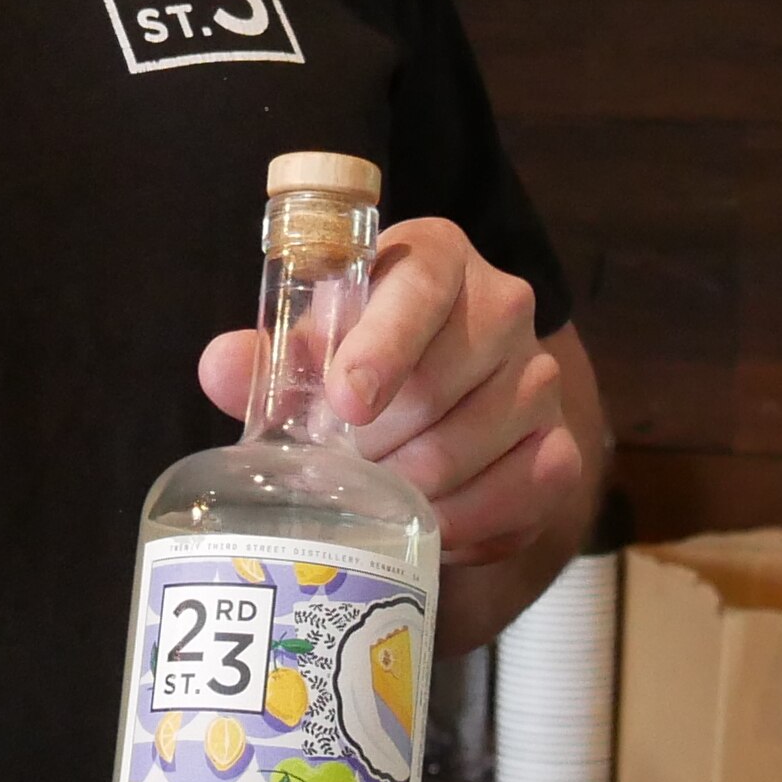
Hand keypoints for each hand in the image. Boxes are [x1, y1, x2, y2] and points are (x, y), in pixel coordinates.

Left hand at [197, 215, 585, 573]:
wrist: (441, 406)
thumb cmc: (359, 364)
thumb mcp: (310, 351)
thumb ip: (264, 358)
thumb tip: (221, 366)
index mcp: (435, 258)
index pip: (419, 286)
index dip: (382, 346)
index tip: (345, 403)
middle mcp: (502, 305)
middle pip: (439, 383)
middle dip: (373, 440)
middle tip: (340, 464)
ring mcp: (539, 376)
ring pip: (470, 446)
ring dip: (408, 486)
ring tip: (374, 492)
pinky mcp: (560, 444)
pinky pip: (518, 494)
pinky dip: (461, 522)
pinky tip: (424, 523)